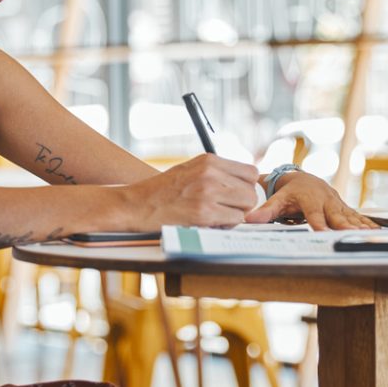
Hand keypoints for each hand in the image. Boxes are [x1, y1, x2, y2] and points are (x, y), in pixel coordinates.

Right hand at [126, 154, 258, 227]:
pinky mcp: (203, 212)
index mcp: (209, 160)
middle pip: (251, 191)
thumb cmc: (163, 191)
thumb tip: (244, 183)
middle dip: (243, 204)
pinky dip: (226, 225)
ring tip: (217, 217)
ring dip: (235, 215)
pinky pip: (234, 220)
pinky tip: (210, 224)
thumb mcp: (190, 170)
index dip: (247, 187)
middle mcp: (210, 173)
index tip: (236, 196)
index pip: (250, 172)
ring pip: (246, 206)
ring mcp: (207, 192)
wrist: (136, 204)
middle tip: (226, 210)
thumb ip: (216, 173)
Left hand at [244, 171, 377, 229]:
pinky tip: (375, 231)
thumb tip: (248, 218)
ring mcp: (337, 204)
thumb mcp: (277, 200)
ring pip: (349, 216)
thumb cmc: (289, 192)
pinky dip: (367, 223)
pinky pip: (356, 216)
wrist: (304, 180)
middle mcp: (326, 201)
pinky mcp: (344, 208)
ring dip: (359, 225)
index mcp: (309, 199)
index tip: (322, 231)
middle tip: (351, 233)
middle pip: (336, 215)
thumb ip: (264, 211)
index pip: (314, 214)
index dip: (318, 223)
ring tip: (368, 234)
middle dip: (344, 224)